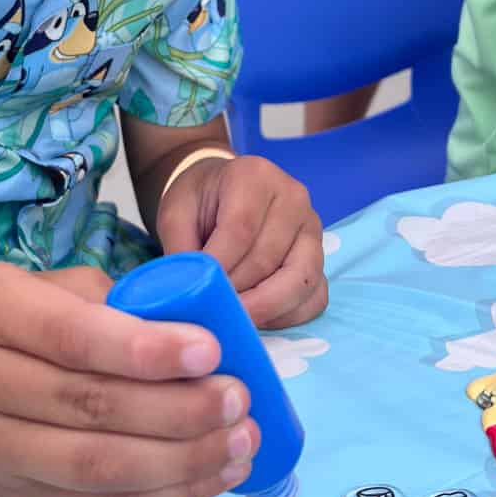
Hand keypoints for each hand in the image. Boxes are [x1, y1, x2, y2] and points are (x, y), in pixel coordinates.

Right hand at [0, 263, 258, 496]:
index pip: (69, 335)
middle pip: (87, 404)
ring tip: (239, 444)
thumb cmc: (17, 322)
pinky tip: (209, 477)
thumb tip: (205, 339)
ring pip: (93, 465)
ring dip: (180, 460)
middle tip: (238, 401)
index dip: (143, 349)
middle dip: (176, 409)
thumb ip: (115, 305)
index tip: (210, 351)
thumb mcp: (51, 288)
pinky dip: (162, 495)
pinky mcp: (7, 493)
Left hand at [156, 154, 327, 328]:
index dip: (220, 268)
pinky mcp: (320, 258)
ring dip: (264, 309)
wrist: (221, 192)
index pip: (240, 230)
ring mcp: (312, 229)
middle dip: (238, 293)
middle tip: (213, 312)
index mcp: (254, 176)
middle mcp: (293, 197)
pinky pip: (315, 297)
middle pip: (269, 259)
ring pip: (299, 281)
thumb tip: (191, 295)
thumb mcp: (175, 214)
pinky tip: (260, 320)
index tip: (200, 292)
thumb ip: (181, 250)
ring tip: (235, 320)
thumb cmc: (199, 202)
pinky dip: (288, 317)